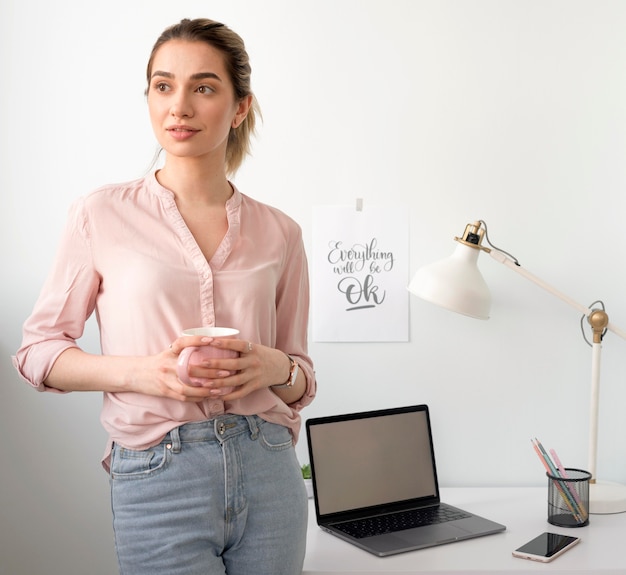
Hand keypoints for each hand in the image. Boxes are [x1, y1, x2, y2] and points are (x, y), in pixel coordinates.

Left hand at [172, 336, 289, 400]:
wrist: (281, 367)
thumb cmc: (261, 354)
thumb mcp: (253, 347)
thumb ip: (237, 346)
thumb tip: (213, 340)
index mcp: (252, 349)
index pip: (237, 345)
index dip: (223, 343)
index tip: (208, 341)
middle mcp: (253, 362)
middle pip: (231, 365)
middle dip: (212, 365)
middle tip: (196, 365)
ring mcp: (254, 375)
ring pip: (233, 381)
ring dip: (217, 383)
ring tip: (202, 384)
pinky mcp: (254, 386)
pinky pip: (240, 392)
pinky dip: (228, 395)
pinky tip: (215, 396)